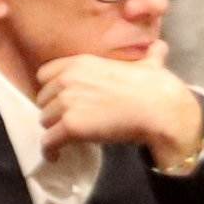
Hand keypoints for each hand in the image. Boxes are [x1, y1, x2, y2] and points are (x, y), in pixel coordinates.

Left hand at [36, 54, 203, 159]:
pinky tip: (56, 156)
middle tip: (66, 122)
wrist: (159, 109)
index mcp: (80, 62)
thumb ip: (148, 55)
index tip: (60, 100)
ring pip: (45, 121)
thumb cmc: (155, 87)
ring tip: (64, 139)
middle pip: (43, 99)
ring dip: (54, 130)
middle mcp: (68, 79)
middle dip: (53, 111)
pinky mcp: (70, 126)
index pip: (45, 74)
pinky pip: (48, 142)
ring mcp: (67, 102)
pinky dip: (50, 151)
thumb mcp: (148, 64)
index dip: (51, 89)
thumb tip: (161, 47)